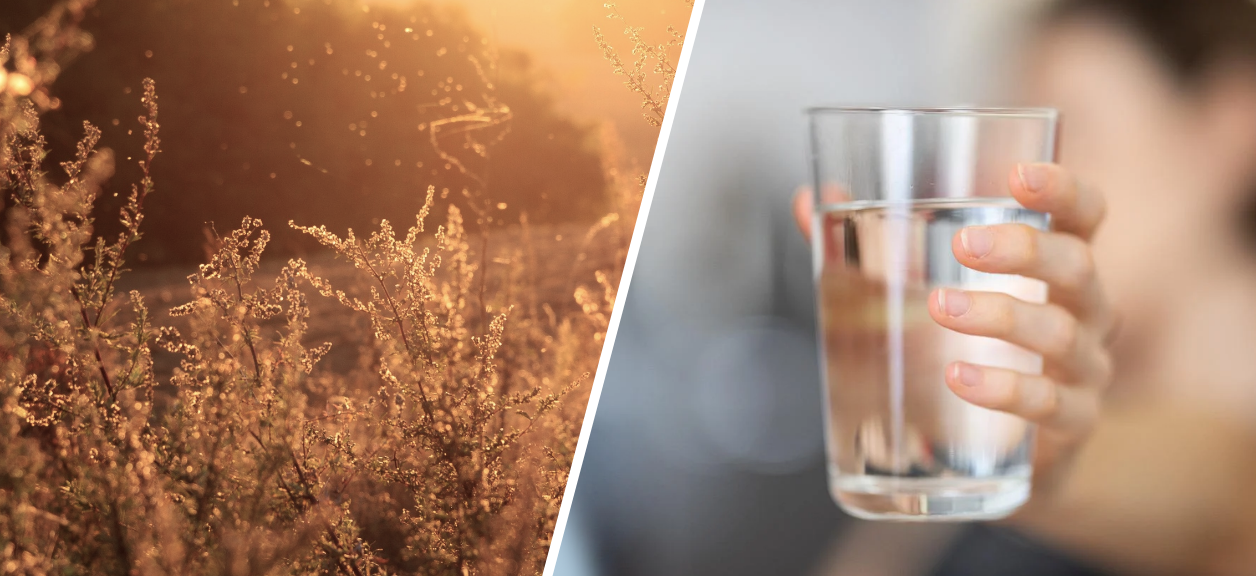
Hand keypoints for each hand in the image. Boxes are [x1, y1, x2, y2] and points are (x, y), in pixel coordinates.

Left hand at [793, 164, 1117, 495]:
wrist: (997, 447)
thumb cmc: (967, 346)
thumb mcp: (921, 290)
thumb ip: (867, 245)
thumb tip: (809, 200)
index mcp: (1057, 264)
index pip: (1084, 214)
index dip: (1063, 189)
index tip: (1018, 175)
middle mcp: (1085, 309)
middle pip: (1077, 266)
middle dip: (1023, 250)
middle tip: (962, 246)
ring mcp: (1085, 367)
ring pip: (1059, 332)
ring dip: (999, 316)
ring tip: (941, 308)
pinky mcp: (1072, 422)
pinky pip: (1049, 403)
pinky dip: (1004, 387)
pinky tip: (959, 377)